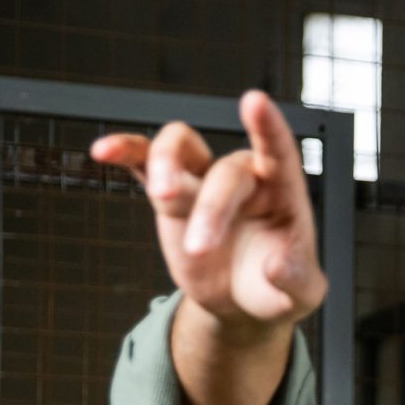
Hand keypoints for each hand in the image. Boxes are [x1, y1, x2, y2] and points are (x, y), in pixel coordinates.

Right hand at [90, 90, 326, 336]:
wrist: (242, 303)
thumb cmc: (278, 289)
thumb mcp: (301, 294)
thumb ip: (296, 279)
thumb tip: (275, 265)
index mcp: (282, 192)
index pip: (278, 152)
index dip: (267, 127)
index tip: (255, 100)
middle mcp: (243, 177)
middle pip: (224, 172)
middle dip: (210, 209)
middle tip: (199, 250)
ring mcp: (203, 181)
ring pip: (180, 147)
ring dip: (166, 164)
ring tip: (161, 194)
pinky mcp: (171, 195)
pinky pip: (144, 162)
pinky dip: (125, 151)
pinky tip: (103, 150)